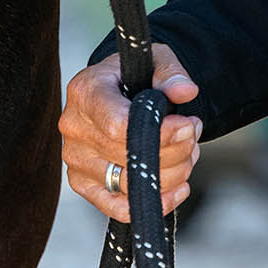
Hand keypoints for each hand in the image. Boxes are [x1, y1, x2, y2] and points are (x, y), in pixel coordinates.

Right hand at [59, 43, 200, 222]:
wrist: (117, 91)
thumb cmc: (135, 75)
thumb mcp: (156, 60)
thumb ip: (171, 74)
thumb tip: (185, 91)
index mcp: (86, 91)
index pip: (117, 125)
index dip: (159, 133)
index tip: (187, 125)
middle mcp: (74, 127)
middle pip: (128, 157)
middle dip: (175, 150)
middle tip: (193, 134)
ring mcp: (76, 160)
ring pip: (128, 184)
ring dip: (172, 174)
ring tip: (188, 152)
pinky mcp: (83, 184)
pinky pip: (117, 207)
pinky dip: (154, 202)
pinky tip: (178, 189)